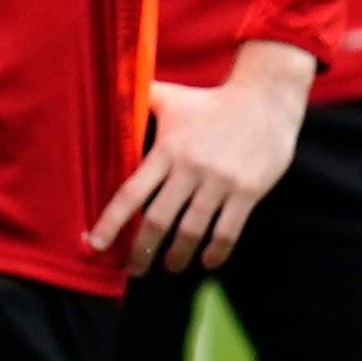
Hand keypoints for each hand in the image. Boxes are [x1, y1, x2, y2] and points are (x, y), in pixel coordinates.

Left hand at [94, 42, 315, 274]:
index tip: (95, 246)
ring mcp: (220, 181)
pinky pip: (227, 231)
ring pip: (192, 231)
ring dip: (177, 256)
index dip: (110, 223)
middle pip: (158, 220)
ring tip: (171, 266)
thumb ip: (138, 100)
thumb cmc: (212, 101)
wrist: (266, 99)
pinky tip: (207, 261)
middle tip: (134, 270)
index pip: (131, 193)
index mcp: (167, 150)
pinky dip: (215, 252)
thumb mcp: (172, 98)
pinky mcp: (247, 191)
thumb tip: (109, 90)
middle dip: (141, 251)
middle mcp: (190, 168)